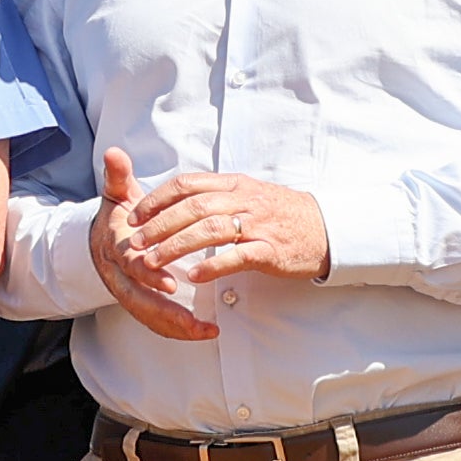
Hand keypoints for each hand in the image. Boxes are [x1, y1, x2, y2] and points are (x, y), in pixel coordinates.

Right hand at [85, 149, 221, 342]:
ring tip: (206, 331)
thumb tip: (113, 153)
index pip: (129, 265)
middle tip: (194, 321)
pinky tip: (204, 331)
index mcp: (115, 249)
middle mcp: (119, 276)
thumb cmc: (119, 216)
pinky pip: (157, 322)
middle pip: (137, 301)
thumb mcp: (117, 194)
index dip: (148, 275)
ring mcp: (127, 292)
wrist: (102, 237)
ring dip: (176, 326)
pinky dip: (178, 330)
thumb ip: (117, 175)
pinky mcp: (140, 304)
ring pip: (148, 316)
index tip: (169, 282)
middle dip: (166, 312)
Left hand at [125, 168, 330, 306]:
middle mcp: (244, 200)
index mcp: (234, 184)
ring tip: (153, 260)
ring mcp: (258, 225)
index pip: (187, 185)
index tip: (135, 216)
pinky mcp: (270, 250)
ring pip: (209, 230)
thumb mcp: (249, 193)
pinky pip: (237, 256)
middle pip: (192, 207)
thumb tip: (179, 198)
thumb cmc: (282, 213)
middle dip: (158, 225)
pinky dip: (213, 266)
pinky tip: (194, 276)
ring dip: (176, 246)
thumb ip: (217, 194)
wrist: (326, 228)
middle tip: (135, 242)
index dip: (157, 200)